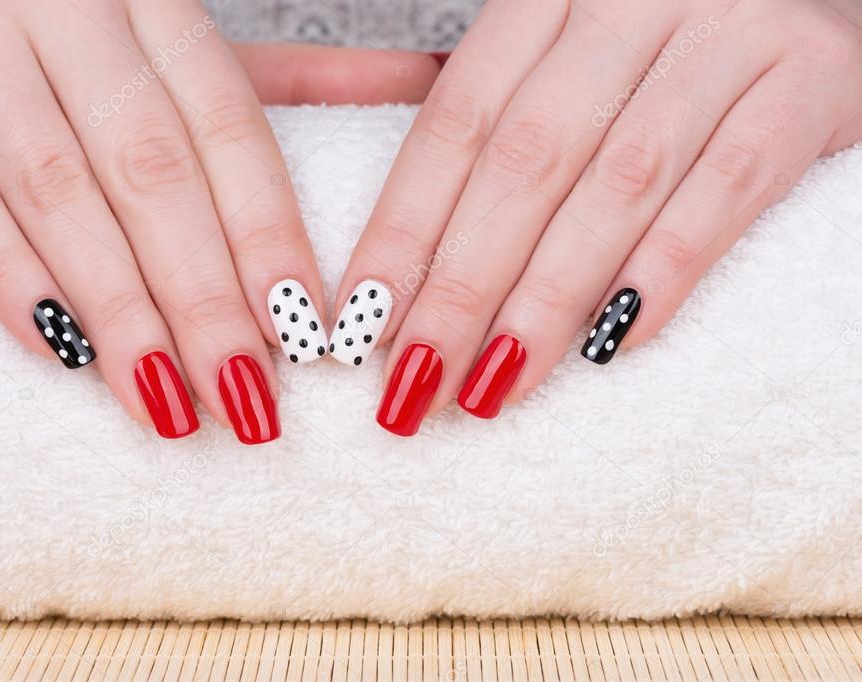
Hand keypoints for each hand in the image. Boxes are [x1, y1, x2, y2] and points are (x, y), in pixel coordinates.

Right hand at [0, 1, 439, 442]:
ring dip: (123, 312)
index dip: (270, 238)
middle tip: (248, 401)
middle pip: (154, 172)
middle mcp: (64, 9)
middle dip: (205, 297)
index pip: (230, 130)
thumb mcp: (169, 47)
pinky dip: (13, 281)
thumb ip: (285, 76)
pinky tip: (67, 357)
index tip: (308, 336)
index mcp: (151, 3)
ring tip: (170, 404)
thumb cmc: (59, 36)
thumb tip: (417, 78)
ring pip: (62, 195)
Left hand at [333, 0, 861, 434]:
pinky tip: (608, 344)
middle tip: (416, 381)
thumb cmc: (657, 55)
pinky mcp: (808, 80)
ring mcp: (725, 32)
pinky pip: (728, 188)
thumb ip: (495, 134)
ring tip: (493, 386)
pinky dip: (664, 272)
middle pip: (525, 160)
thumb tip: (396, 271)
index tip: (363, 326)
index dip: (402, 231)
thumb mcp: (565, 66)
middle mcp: (628, 0)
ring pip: (616, 183)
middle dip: (461, 286)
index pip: (455, 123)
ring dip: (545, 298)